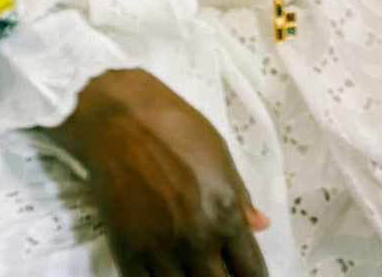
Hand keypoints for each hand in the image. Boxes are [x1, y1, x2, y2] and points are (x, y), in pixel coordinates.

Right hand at [48, 69, 267, 276]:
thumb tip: (260, 224)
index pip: (251, 271)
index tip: (243, 273)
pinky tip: (162, 273)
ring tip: (190, 270)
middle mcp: (198, 240)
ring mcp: (160, 250)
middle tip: (216, 270)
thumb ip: (240, 196)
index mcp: (226, 215)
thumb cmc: (176, 127)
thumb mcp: (221, 155)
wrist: (121, 120)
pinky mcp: (127, 251)